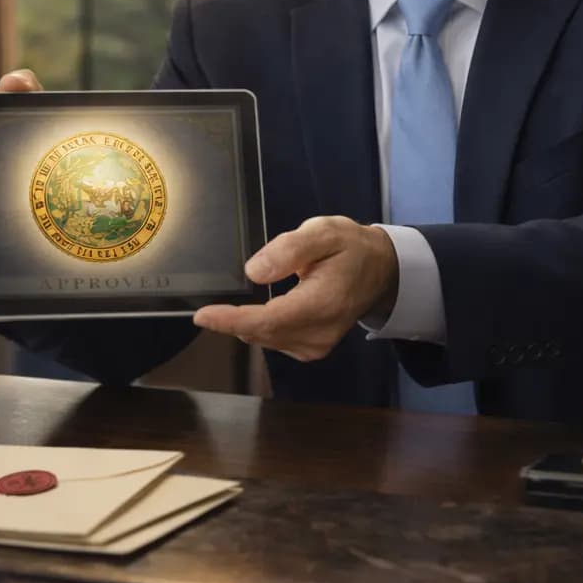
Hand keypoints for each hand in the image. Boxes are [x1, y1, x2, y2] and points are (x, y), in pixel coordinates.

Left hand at [192, 216, 399, 361]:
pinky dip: (258, 327)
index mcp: (322, 303)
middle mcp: (319, 333)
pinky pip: (272, 340)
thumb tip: (254, 272)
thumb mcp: (323, 232)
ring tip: (245, 299)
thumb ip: (289, 249)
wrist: (380, 270)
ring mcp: (316, 346)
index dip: (231, 320)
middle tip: (213, 301)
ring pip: (263, 338)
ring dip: (245, 322)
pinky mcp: (311, 349)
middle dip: (232, 319)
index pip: (268, 320)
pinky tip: (260, 309)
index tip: (203, 316)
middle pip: (261, 333)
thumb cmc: (350, 247)